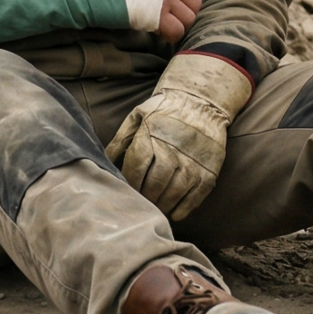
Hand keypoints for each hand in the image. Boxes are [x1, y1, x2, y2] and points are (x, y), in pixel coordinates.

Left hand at [105, 52, 252, 219]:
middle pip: (154, 185)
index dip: (129, 184)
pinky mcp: (209, 173)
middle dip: (144, 198)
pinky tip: (174, 212)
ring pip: (173, 194)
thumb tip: (103, 162)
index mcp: (152, 137)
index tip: (126, 191)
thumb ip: (120, 140)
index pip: (136, 169)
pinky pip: (195, 198)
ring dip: (161, 206)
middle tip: (139, 205)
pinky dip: (183, 209)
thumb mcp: (138, 115)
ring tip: (154, 210)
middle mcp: (173, 152)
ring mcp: (193, 164)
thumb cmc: (164, 110)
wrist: (201, 101)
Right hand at [108, 0, 205, 44]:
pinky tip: (160, 32)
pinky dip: (171, 35)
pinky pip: (177, 30)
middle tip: (169, 17)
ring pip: (189, 18)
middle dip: (185, 13)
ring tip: (163, 24)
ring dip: (178, 25)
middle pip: (196, 4)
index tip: (177, 4)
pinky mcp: (157, 14)